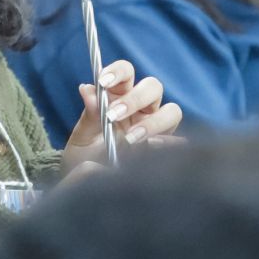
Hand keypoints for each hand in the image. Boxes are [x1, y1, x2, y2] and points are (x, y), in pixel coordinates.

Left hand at [62, 59, 181, 172]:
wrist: (91, 187)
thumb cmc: (85, 157)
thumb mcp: (82, 138)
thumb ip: (88, 115)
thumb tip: (87, 89)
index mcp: (118, 96)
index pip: (126, 72)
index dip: (119, 71)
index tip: (104, 82)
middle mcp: (141, 107)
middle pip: (153, 87)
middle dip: (135, 98)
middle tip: (113, 115)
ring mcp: (156, 127)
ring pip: (171, 111)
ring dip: (154, 122)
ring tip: (131, 140)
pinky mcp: (165, 149)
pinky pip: (177, 141)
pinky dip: (167, 143)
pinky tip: (149, 152)